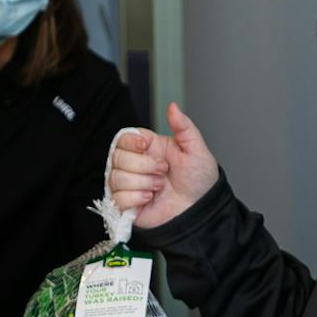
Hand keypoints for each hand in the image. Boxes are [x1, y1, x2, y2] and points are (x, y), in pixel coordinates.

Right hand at [108, 103, 220, 228]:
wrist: (200, 210)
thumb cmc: (199, 181)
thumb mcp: (196, 150)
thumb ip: (184, 127)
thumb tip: (172, 106)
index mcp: (148, 148)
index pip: (123, 138)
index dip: (130, 142)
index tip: (146, 147)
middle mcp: (135, 165)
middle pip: (117, 156)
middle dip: (143, 165)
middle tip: (163, 171)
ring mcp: (129, 185)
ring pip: (116, 177)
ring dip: (142, 182)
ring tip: (159, 187)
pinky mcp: (126, 204)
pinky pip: (117, 198)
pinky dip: (136, 198)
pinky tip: (150, 198)